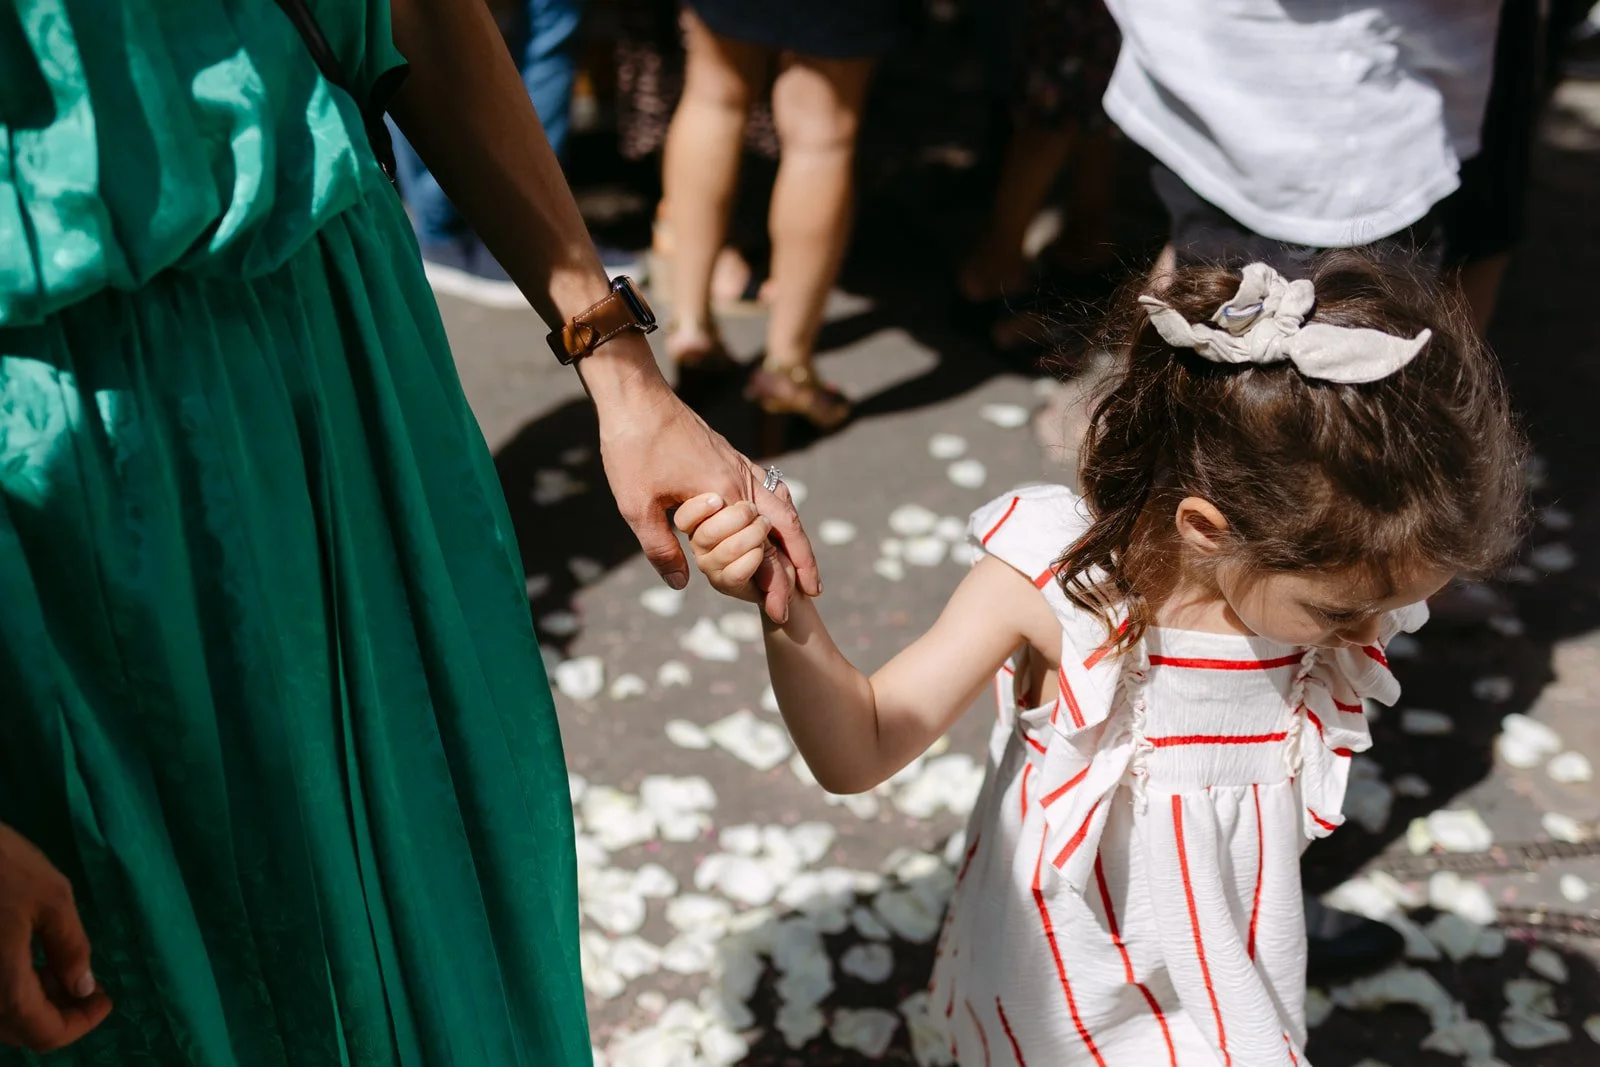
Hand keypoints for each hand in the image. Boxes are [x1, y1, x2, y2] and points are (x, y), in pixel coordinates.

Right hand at [0, 824, 110, 1050]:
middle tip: (90, 987)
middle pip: (21, 1030)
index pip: (44, 1034)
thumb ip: (70, 947)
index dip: (81, 1024)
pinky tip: (35, 959)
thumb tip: (83, 987)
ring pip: (2, 1014)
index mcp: (3, 986)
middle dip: (60, 1014)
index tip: (105, 999)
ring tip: (66, 969)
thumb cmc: (0, 865)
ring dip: (37, 1002)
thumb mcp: (51, 898)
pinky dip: (14, 987)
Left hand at [596, 369, 818, 622]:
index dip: (773, 583)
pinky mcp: (730, 455)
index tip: (777, 610)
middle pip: (787, 525)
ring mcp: (739, 464)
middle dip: (802, 561)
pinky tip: (777, 517)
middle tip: (812, 592)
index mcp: (725, 494)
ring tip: (803, 561)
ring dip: (796, 535)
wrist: (636, 396)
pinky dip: (782, 509)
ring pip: (783, 503)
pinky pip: (769, 486)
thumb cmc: (633, 448)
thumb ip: (660, 548)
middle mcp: (742, 478)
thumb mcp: (636, 505)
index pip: (762, 548)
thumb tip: (681, 584)